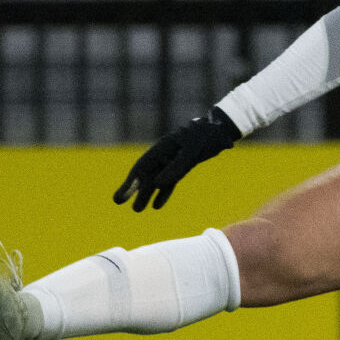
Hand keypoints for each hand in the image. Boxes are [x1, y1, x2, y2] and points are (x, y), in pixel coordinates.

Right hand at [113, 107, 240, 210]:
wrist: (221, 130)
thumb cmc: (205, 136)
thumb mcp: (192, 151)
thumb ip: (176, 167)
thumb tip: (156, 184)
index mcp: (163, 147)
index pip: (142, 166)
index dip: (130, 181)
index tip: (120, 194)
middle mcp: (165, 155)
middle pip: (146, 175)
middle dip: (134, 189)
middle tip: (119, 202)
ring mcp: (173, 161)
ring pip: (157, 181)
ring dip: (147, 194)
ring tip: (137, 209)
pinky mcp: (183, 167)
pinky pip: (171, 183)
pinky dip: (164, 194)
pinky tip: (156, 206)